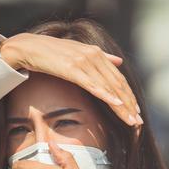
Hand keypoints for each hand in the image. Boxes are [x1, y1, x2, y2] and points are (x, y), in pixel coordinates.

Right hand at [0, 32, 142, 126]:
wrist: (30, 48)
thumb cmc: (51, 53)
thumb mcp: (79, 53)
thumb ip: (101, 57)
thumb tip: (118, 61)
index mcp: (97, 54)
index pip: (118, 78)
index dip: (128, 95)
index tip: (136, 111)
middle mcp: (94, 56)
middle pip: (117, 85)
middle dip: (129, 105)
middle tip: (138, 121)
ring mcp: (84, 62)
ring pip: (108, 88)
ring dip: (122, 106)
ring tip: (130, 120)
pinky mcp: (73, 69)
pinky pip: (94, 85)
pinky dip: (107, 95)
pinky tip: (117, 105)